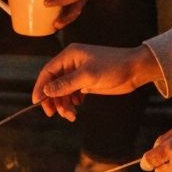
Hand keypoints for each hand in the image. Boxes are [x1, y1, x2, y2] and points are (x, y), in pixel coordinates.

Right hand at [32, 43, 158, 120]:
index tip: (37, 102)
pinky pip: (72, 93)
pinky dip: (72, 102)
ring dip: (63, 103)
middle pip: (54, 82)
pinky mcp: (87, 81)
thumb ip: (66, 84)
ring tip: (70, 115)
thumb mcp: (88, 76)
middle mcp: (72, 63)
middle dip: (53, 99)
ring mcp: (79, 73)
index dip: (40, 86)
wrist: (134, 69)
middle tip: (54, 114)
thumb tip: (46, 91)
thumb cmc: (113, 67)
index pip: (48, 71)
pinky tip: (77, 107)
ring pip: (63, 90)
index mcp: (69, 55)